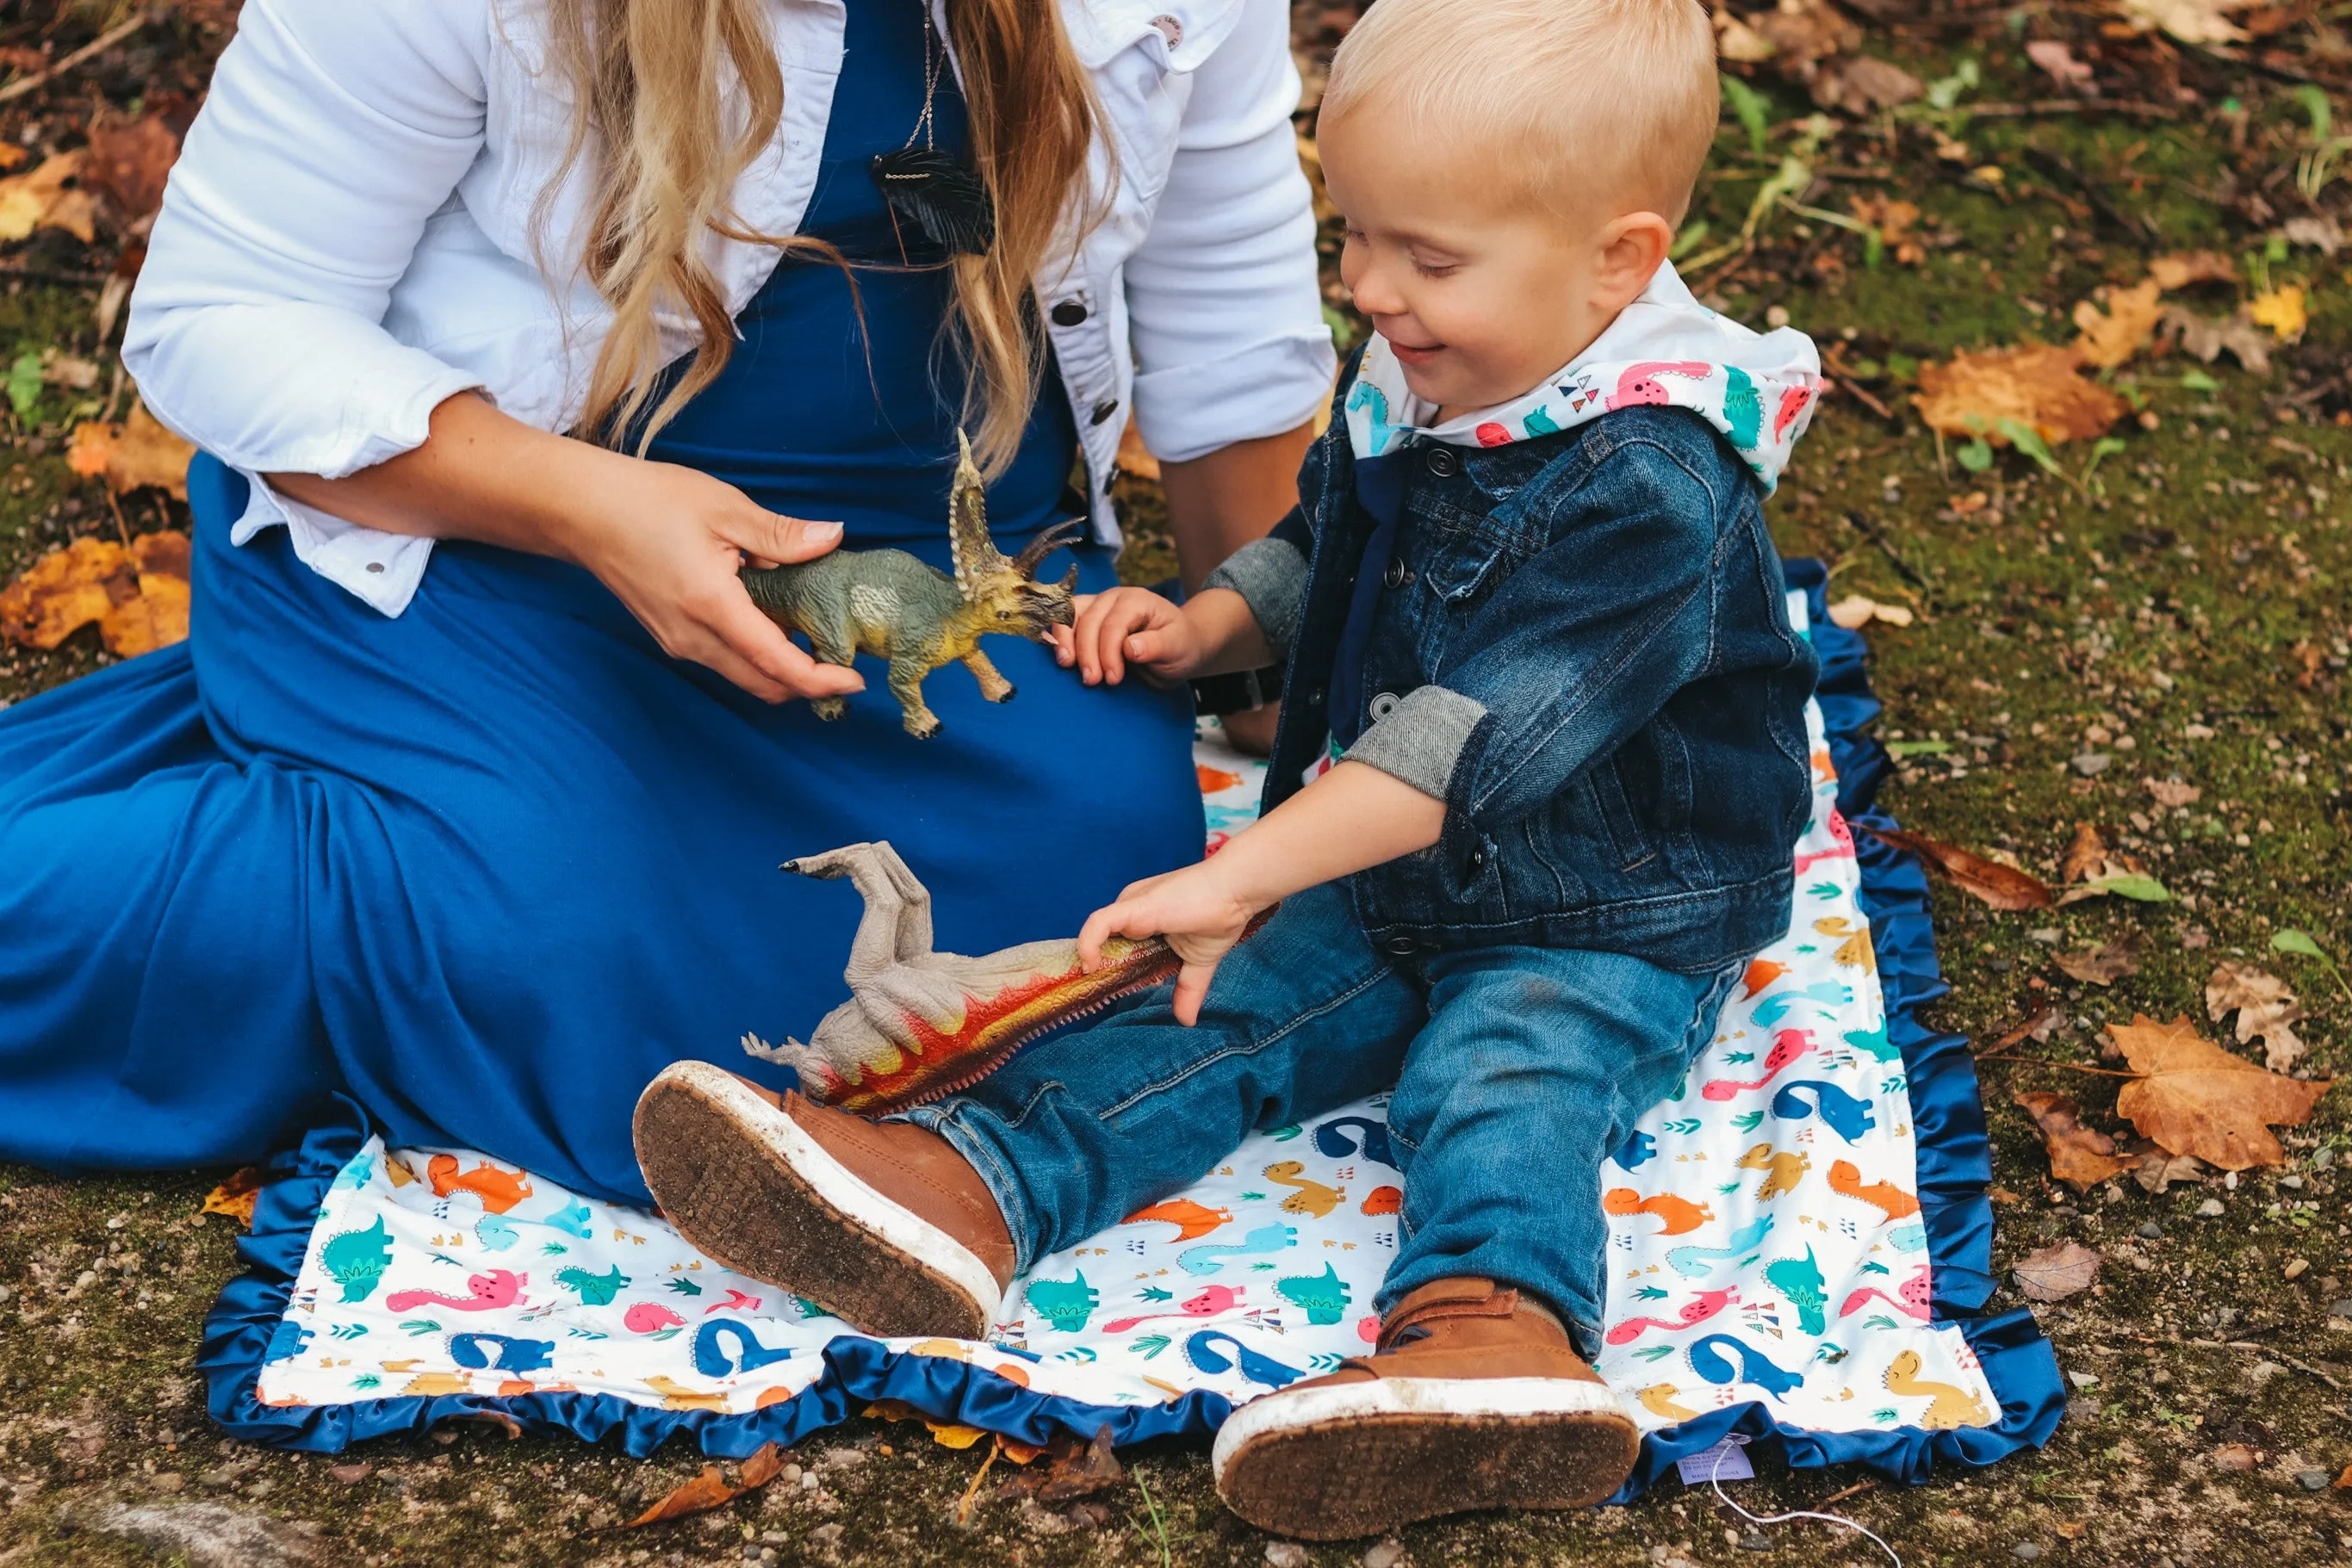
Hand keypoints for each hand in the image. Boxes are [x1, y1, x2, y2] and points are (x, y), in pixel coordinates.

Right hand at [562, 461, 866, 704]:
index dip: (820, 678)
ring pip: (743, 677)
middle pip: (763, 684)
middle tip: (845, 659)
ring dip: (782, 671)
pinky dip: (756, 657)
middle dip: (808, 682)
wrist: (582, 511)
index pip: (775, 663)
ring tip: (817, 641)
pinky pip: (724, 661)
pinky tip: (775, 625)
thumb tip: (833, 538)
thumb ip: (781, 535)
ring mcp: (679, 642)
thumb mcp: (724, 508)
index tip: (856, 679)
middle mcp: (692, 638)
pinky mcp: (672, 637)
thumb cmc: (647, 501)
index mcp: (711, 606)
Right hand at [1052, 585, 1205, 687]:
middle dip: (1087, 653)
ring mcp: (1096, 606)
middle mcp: (1112, 598)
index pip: (1114, 624)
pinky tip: (1056, 653)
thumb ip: (1156, 646)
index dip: (1108, 652)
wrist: (1175, 647)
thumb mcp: (1177, 647)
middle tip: (1092, 681)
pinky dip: (1057, 637)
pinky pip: (1064, 621)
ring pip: (1070, 616)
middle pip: (1089, 620)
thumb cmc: (1178, 646)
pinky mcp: (1085, 618)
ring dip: (1065, 642)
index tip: (1113, 679)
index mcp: (1136, 601)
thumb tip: (1130, 648)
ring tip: (1067, 666)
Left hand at [1077, 861, 1262, 1025]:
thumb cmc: (1220, 915)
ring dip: (1089, 960)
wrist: (1237, 891)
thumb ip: (1188, 989)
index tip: (1107, 989)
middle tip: (1095, 995)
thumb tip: (1187, 1021)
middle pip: (1102, 941)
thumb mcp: (1199, 962)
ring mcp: (1131, 907)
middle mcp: (1132, 910)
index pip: (1115, 943)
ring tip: (1091, 985)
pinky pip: (1097, 925)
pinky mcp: (1133, 907)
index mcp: (1144, 919)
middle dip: (1096, 968)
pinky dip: (1088, 945)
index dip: (1108, 966)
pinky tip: (1092, 966)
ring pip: (1095, 934)